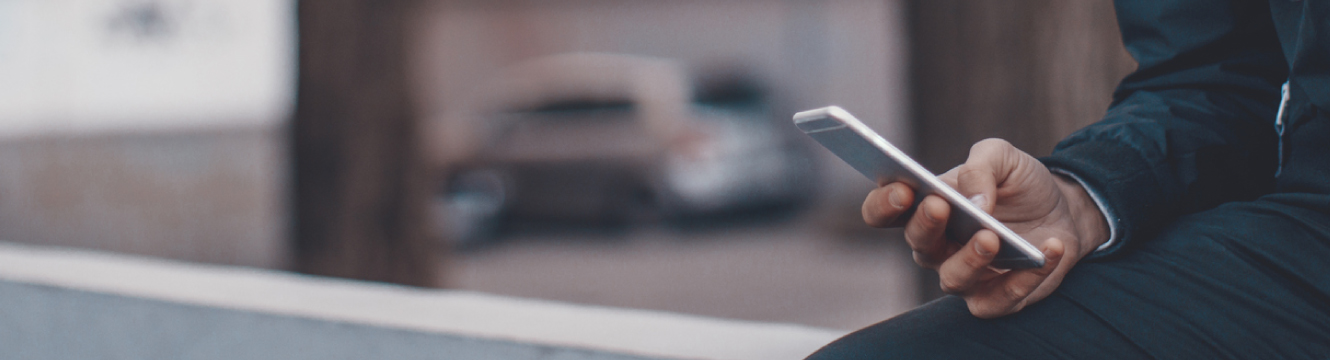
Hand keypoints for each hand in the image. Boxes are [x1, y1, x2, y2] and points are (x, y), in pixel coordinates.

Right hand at [862, 139, 1108, 317]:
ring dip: (970, 259)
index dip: (882, 204)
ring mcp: (965, 275)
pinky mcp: (997, 297)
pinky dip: (1025, 279)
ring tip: (991, 237)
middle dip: (925, 225)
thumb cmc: (1020, 184)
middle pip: (916, 244)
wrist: (1064, 210)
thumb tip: (973, 201)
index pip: (882, 213)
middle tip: (940, 205)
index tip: (902, 189)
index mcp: (924, 208)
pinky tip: (1048, 250)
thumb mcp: (1002, 157)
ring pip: (953, 279)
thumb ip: (981, 166)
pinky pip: (1000, 300)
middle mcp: (936, 246)